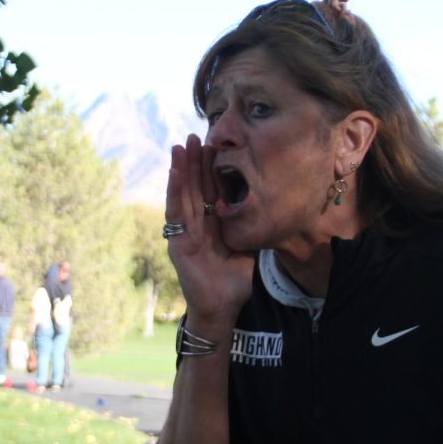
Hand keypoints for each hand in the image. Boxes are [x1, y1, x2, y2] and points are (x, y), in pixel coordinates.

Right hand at [165, 134, 254, 331]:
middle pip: (194, 188)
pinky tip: (175, 171)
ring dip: (181, 169)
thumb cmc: (234, 280)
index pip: (211, 191)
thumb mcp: (246, 245)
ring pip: (182, 194)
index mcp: (212, 224)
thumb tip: (268, 205)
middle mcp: (196, 224)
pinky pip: (176, 212)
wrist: (223, 307)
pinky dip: (175, 190)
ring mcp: (184, 232)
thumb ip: (248, 225)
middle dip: (194, 162)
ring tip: (180, 146)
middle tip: (195, 136)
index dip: (211, 170)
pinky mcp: (177, 242)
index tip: (214, 146)